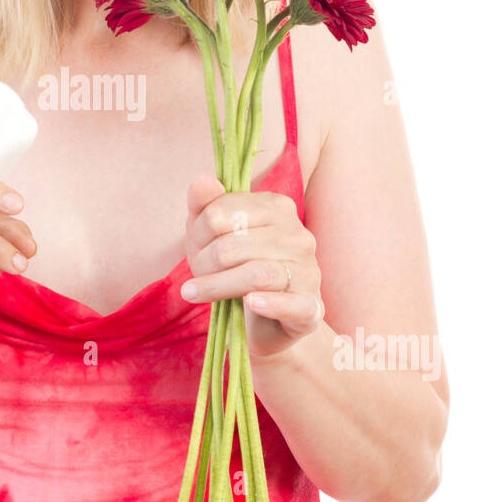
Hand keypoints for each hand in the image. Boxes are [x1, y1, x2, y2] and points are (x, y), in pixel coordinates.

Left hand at [183, 174, 323, 359]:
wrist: (263, 322)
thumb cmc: (234, 270)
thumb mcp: (210, 236)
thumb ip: (204, 205)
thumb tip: (204, 179)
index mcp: (277, 208)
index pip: (225, 211)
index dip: (200, 232)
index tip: (195, 249)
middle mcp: (298, 235)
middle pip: (235, 245)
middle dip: (204, 263)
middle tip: (190, 282)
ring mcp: (309, 271)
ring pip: (257, 273)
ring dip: (218, 285)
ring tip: (194, 294)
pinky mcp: (311, 307)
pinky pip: (293, 303)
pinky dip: (270, 303)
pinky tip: (250, 304)